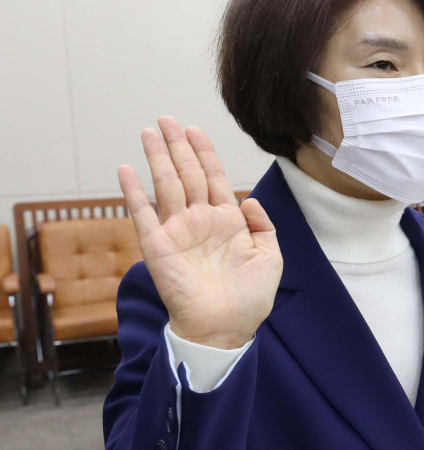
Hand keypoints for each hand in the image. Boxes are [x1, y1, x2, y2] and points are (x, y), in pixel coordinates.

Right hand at [118, 117, 282, 348]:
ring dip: (157, 158)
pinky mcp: (158, 246)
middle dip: (178, 146)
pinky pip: (142, 213)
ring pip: (166, 185)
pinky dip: (132, 192)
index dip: (205, 153)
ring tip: (149, 132)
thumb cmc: (250, 299)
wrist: (225, 328)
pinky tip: (125, 169)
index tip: (195, 130)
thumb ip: (264, 226)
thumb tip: (249, 199)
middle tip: (167, 120)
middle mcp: (201, 221)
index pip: (213, 178)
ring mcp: (178, 231)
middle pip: (187, 174)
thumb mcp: (270, 258)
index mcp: (228, 222)